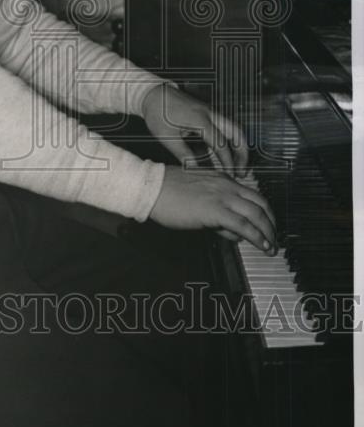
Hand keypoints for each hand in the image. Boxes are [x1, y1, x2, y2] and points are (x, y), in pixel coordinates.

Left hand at [141, 83, 248, 179]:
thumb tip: (195, 170)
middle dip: (242, 153)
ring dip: (238, 147)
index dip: (227, 162)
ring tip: (236, 166)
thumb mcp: (167, 136)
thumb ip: (183, 154)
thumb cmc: (158, 112)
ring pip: (234, 129)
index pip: (221, 144)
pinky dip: (228, 141)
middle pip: (237, 133)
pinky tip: (221, 156)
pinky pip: (224, 127)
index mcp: (201, 120)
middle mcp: (210, 114)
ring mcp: (210, 112)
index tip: (229, 175)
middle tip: (242, 171)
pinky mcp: (207, 113)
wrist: (153, 93)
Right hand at [149, 164, 277, 253]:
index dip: (265, 212)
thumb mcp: (198, 196)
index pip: (253, 194)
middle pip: (261, 204)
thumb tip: (231, 230)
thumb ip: (216, 211)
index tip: (268, 225)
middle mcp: (226, 185)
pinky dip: (256, 236)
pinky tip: (261, 246)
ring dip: (268, 233)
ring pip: (256, 214)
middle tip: (274, 238)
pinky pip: (243, 224)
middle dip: (271, 224)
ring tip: (271, 247)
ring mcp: (222, 197)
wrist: (152, 188)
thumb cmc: (167, 192)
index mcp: (222, 179)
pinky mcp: (215, 210)